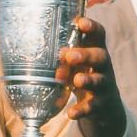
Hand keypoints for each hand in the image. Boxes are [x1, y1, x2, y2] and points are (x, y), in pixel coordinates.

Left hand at [58, 17, 125, 136]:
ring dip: (87, 80)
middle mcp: (102, 67)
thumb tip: (32, 46)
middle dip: (85, 55)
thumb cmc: (83, 76)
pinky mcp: (101, 105)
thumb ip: (62, 57)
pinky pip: (93, 107)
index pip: (98, 35)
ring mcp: (104, 86)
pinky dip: (82, 110)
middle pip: (100, 56)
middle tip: (69, 56)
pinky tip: (70, 113)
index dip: (92, 27)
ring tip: (76, 80)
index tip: (80, 22)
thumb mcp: (75, 64)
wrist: (103, 107)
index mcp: (95, 51)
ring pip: (100, 81)